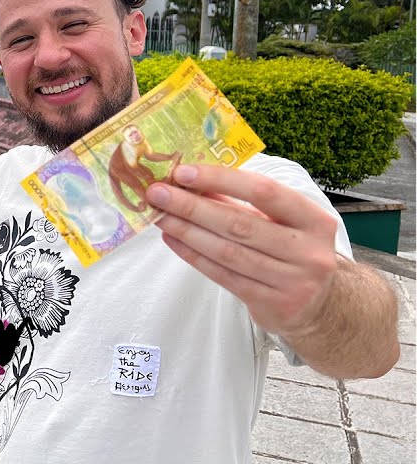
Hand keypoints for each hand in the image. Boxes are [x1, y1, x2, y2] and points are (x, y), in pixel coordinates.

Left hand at [146, 164, 339, 338]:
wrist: (320, 307)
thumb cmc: (291, 251)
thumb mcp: (281, 223)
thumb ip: (242, 203)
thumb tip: (191, 181)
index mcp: (314, 220)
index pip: (264, 191)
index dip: (221, 180)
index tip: (183, 172)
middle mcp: (308, 251)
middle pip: (239, 224)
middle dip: (192, 206)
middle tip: (158, 193)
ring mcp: (292, 281)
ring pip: (228, 252)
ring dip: (187, 231)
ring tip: (159, 215)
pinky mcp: (272, 305)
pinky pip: (224, 276)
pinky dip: (193, 255)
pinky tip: (172, 239)